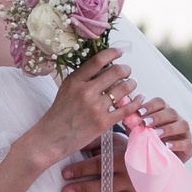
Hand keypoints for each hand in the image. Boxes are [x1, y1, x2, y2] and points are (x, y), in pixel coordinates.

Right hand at [35, 49, 135, 167]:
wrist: (52, 138)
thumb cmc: (59, 114)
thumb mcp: (65, 89)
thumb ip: (82, 78)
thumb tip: (101, 65)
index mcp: (75, 81)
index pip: (98, 60)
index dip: (113, 53)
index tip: (120, 52)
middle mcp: (86, 92)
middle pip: (116, 72)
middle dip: (126, 69)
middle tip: (127, 71)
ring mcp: (96, 108)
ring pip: (124, 88)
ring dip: (132, 84)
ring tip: (132, 84)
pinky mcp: (104, 123)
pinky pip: (127, 108)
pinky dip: (136, 102)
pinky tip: (140, 99)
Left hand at [60, 134, 137, 191]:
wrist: (143, 159)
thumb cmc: (119, 150)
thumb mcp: (108, 141)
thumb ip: (91, 142)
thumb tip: (71, 142)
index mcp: (120, 157)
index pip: (99, 165)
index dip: (82, 169)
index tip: (64, 174)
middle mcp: (129, 175)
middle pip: (105, 184)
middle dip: (84, 189)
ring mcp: (132, 190)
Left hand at [136, 98, 191, 161]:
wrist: (157, 163)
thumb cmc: (148, 143)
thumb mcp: (138, 132)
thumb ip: (132, 122)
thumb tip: (124, 111)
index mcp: (164, 113)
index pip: (161, 103)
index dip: (151, 105)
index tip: (139, 112)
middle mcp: (177, 120)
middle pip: (171, 112)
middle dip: (157, 117)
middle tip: (144, 123)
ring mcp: (185, 133)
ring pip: (183, 125)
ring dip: (169, 128)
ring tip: (156, 134)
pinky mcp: (189, 148)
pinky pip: (187, 143)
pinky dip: (177, 144)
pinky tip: (166, 146)